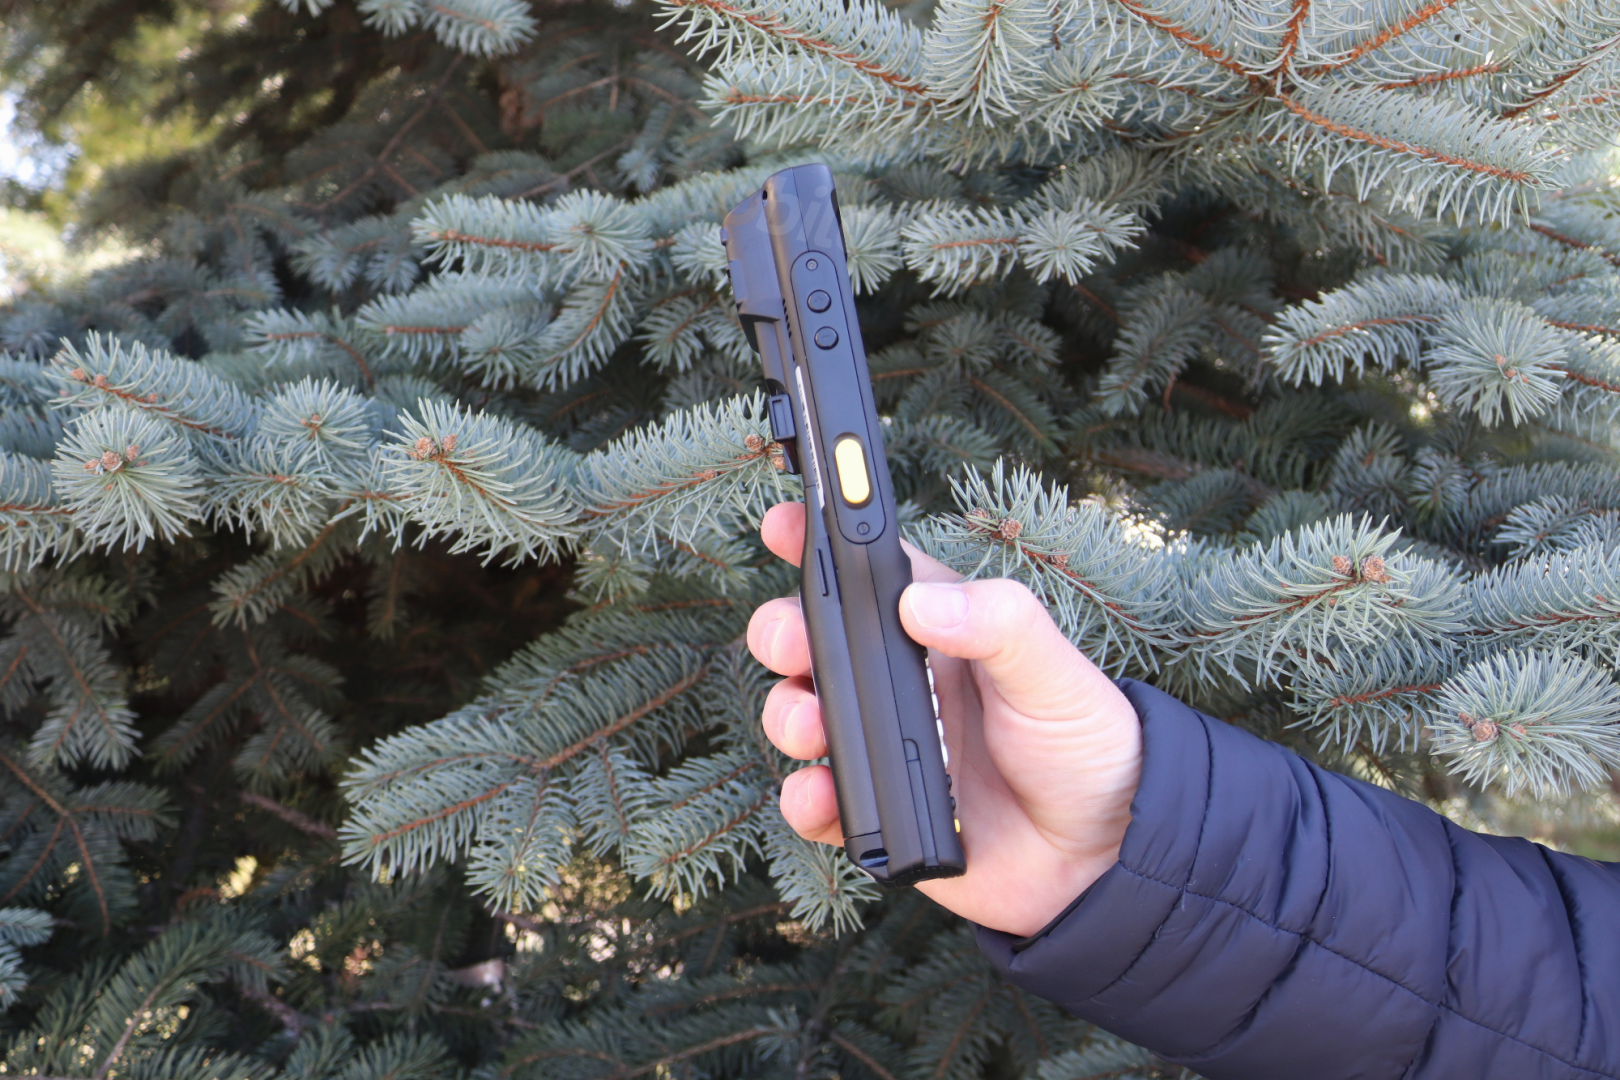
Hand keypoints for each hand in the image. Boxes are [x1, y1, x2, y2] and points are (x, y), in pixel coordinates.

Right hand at [746, 502, 1142, 936]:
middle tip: (792, 645)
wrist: (1103, 855)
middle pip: (812, 640)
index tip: (781, 523)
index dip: (820, 541)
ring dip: (787, 714)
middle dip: (783, 633)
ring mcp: (882, 744)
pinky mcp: (876, 810)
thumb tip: (917, 602)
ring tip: (813, 727)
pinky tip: (822, 792)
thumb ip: (995, 621)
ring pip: (800, 715)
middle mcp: (899, 681)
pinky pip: (816, 801)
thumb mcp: (1053, 668)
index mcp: (937, 628)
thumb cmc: (1086, 742)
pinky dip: (804, 797)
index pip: (867, 570)